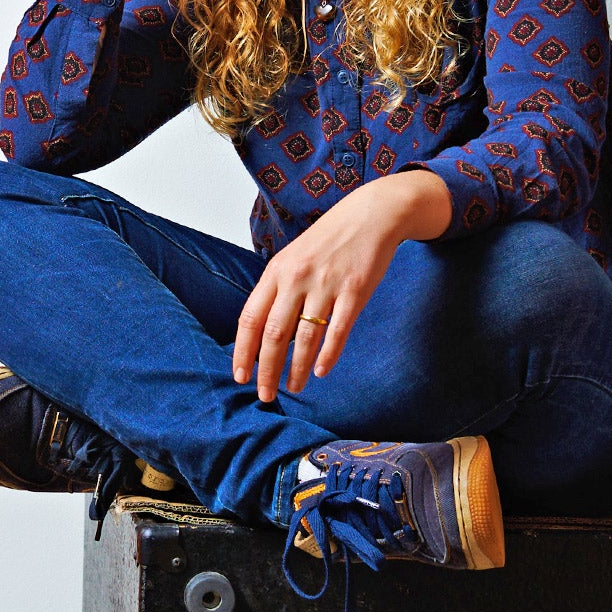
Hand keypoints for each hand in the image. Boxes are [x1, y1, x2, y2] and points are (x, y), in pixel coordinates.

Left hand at [233, 171, 451, 402]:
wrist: (371, 215)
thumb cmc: (330, 240)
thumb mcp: (294, 257)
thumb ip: (278, 289)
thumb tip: (262, 332)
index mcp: (277, 271)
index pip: (250, 318)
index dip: (243, 352)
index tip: (241, 377)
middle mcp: (297, 278)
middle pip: (274, 335)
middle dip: (267, 370)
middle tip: (266, 396)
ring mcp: (326, 284)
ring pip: (304, 338)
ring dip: (296, 369)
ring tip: (293, 388)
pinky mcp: (354, 290)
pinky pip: (337, 331)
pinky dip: (328, 355)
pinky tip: (320, 371)